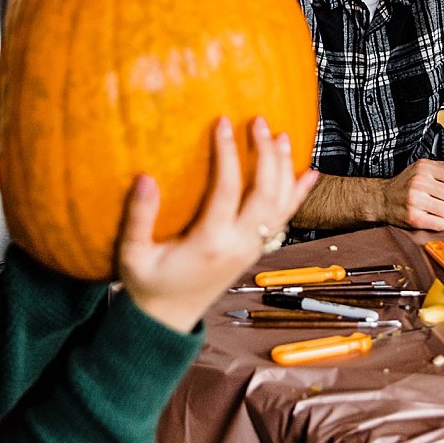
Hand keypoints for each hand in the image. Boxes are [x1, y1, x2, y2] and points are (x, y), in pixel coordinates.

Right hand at [117, 117, 318, 333]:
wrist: (168, 321)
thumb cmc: (148, 286)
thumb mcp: (132, 256)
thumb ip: (139, 217)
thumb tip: (145, 178)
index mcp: (209, 243)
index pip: (228, 190)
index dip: (228, 154)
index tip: (223, 122)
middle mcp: (238, 245)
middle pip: (265, 192)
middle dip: (265, 153)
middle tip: (259, 121)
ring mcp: (251, 249)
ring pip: (281, 204)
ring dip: (284, 168)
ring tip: (281, 135)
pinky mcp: (255, 250)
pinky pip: (285, 219)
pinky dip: (299, 194)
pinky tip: (310, 172)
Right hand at [377, 156, 443, 231]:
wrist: (383, 199)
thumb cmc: (409, 183)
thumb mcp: (431, 169)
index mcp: (425, 167)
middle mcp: (420, 182)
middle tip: (441, 200)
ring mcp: (415, 201)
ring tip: (433, 208)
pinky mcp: (414, 218)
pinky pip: (441, 224)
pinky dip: (438, 223)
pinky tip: (428, 216)